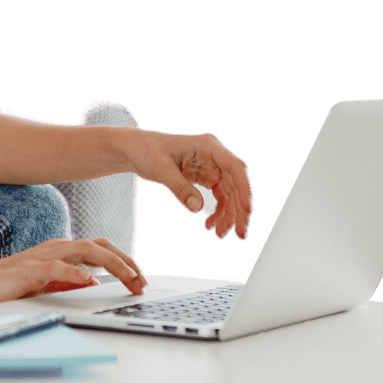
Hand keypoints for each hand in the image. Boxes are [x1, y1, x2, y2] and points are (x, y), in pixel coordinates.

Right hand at [0, 238, 147, 307]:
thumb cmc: (12, 282)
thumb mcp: (49, 283)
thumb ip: (70, 281)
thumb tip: (94, 284)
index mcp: (63, 250)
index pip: (100, 249)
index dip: (124, 260)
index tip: (140, 278)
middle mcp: (57, 247)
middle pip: (99, 245)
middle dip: (125, 261)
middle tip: (142, 280)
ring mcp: (44, 256)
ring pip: (85, 250)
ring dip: (111, 262)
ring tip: (128, 275)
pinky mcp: (31, 268)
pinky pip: (56, 268)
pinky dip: (75, 272)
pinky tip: (90, 280)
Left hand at [126, 129, 253, 240]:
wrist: (136, 151)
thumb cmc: (147, 151)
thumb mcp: (161, 169)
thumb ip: (179, 188)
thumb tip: (198, 208)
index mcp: (208, 147)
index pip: (235, 167)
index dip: (244, 189)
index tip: (246, 210)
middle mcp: (214, 157)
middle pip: (237, 185)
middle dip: (239, 211)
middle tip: (239, 234)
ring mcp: (211, 168)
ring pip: (230, 195)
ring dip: (228, 216)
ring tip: (219, 235)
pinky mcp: (206, 178)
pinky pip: (219, 198)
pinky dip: (217, 213)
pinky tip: (209, 226)